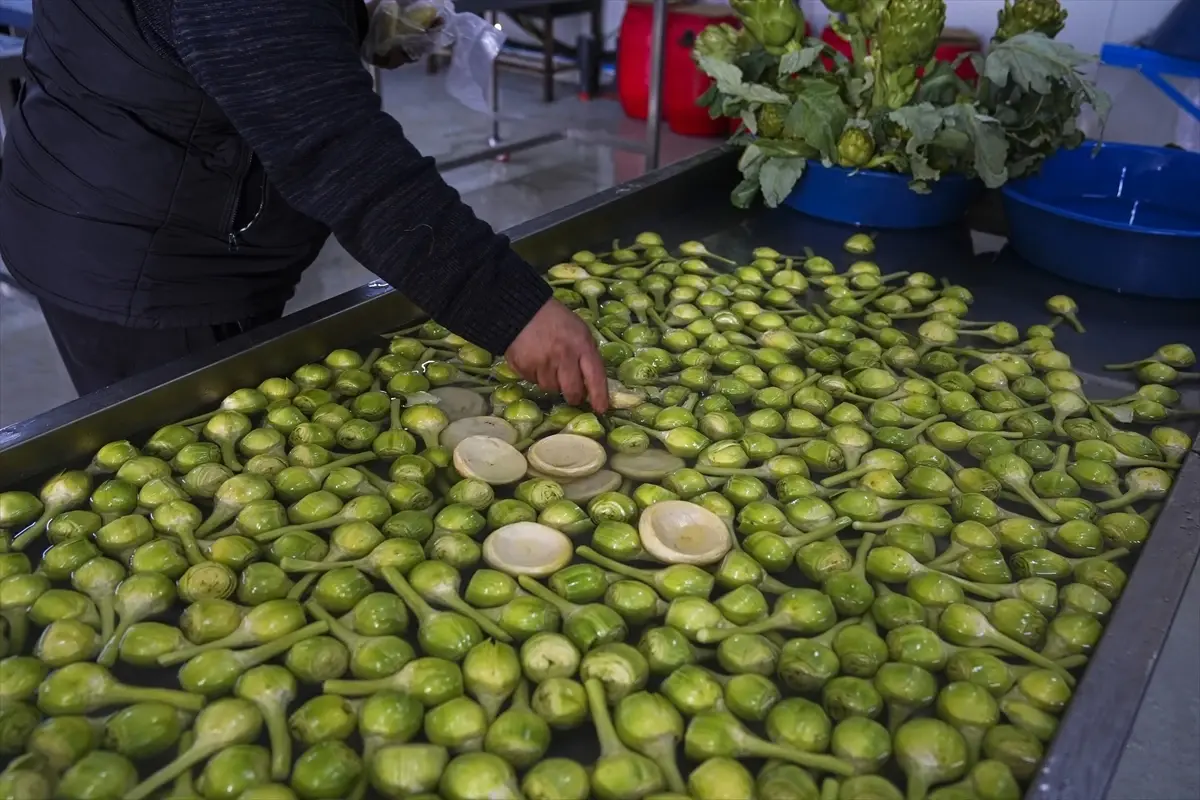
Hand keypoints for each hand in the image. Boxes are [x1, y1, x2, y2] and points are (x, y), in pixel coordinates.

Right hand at [506, 299, 609, 413]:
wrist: (522, 310)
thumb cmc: (556, 320)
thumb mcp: (580, 331)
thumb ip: (586, 354)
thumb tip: (591, 382)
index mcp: (582, 345)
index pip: (595, 376)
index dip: (599, 396)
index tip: (601, 409)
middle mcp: (564, 356)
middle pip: (573, 390)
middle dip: (574, 396)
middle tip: (573, 395)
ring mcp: (543, 363)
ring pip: (552, 388)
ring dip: (552, 382)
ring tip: (549, 365)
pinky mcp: (524, 367)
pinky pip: (534, 382)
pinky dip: (535, 376)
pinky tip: (535, 361)